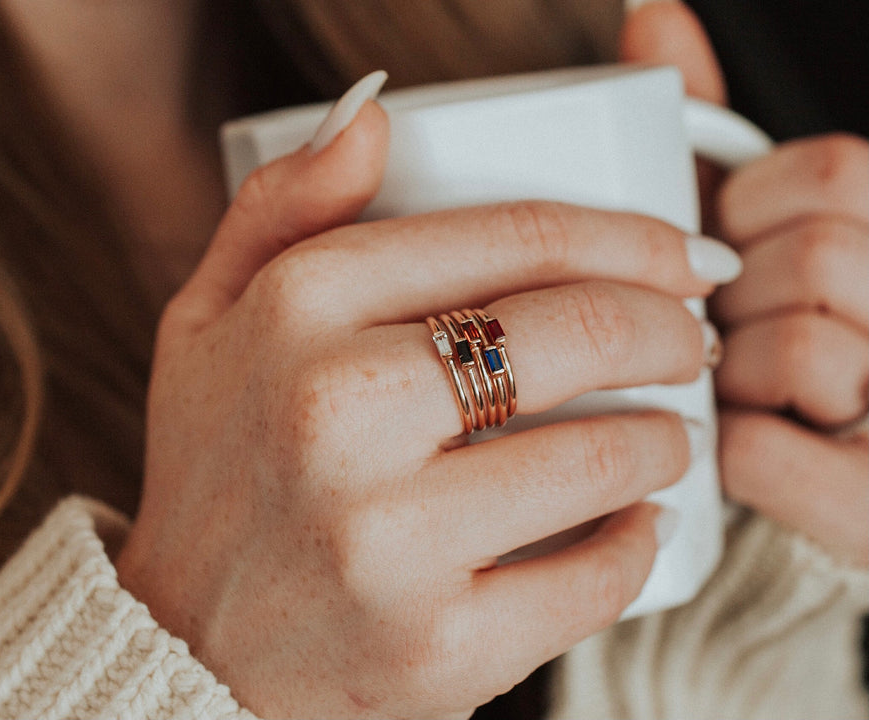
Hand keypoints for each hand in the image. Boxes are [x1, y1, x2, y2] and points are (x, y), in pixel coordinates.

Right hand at [117, 97, 725, 717]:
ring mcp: (385, 539)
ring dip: (665, 439)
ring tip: (662, 436)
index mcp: (293, 314)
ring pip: (605, 457)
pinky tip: (628, 524)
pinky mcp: (435, 647)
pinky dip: (635, 546)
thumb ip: (282, 207)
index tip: (670, 254)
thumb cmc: (214, 470)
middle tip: (685, 341)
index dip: (623, 236)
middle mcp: (335, 416)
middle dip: (666, 327)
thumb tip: (373, 118)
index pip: (510, 239)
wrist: (184, 644)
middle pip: (577, 333)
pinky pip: (593, 580)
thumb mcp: (209, 318)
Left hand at [710, 134, 868, 565]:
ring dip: (740, 374)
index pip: (834, 173)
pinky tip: (758, 450)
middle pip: (814, 257)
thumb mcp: (754, 236)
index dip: (756, 214)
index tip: (739, 253)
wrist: (829, 490)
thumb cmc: (767, 344)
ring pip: (791, 346)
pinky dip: (734, 452)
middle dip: (747, 296)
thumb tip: (651, 20)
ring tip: (758, 396)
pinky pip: (758, 453)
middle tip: (744, 333)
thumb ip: (719, 141)